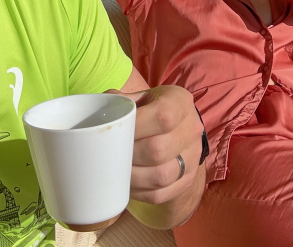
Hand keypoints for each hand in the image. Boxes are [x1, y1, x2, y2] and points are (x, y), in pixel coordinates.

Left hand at [107, 85, 203, 205]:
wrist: (179, 129)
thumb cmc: (152, 110)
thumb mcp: (142, 98)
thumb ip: (121, 103)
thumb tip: (100, 113)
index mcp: (179, 103)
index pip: (163, 117)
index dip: (136, 128)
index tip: (116, 132)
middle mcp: (191, 130)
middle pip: (159, 150)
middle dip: (129, 155)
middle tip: (111, 154)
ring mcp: (192, 158)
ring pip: (160, 176)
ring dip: (132, 176)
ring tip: (116, 171)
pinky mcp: (186, 180)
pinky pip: (160, 194)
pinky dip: (138, 192)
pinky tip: (126, 184)